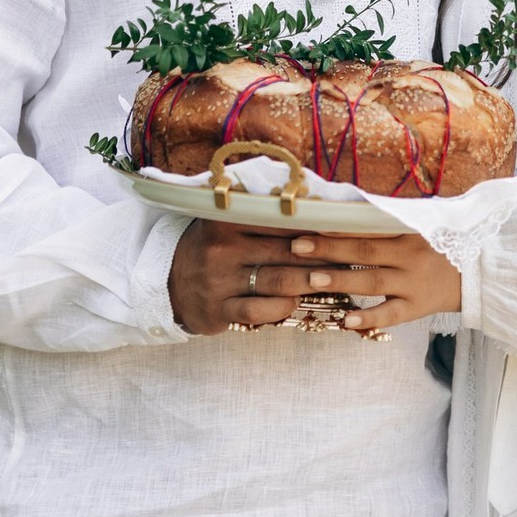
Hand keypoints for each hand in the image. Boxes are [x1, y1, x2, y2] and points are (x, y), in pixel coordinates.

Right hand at [168, 220, 333, 334]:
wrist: (166, 283)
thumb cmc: (211, 248)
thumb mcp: (225, 222)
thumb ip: (260, 213)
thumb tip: (313, 205)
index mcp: (226, 220)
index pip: (281, 220)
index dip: (315, 225)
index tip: (344, 228)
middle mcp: (222, 249)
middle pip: (286, 251)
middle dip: (323, 256)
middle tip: (351, 257)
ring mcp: (220, 281)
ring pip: (278, 281)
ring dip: (311, 282)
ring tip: (334, 280)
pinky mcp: (218, 311)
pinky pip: (260, 311)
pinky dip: (283, 307)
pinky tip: (296, 302)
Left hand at [289, 232, 460, 331]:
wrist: (475, 273)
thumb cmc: (440, 245)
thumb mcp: (421, 224)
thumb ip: (388, 219)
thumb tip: (348, 207)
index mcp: (407, 232)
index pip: (367, 228)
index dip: (339, 226)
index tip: (310, 222)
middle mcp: (408, 256)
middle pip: (364, 252)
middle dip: (329, 249)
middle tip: (297, 247)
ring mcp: (412, 284)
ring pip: (372, 282)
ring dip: (341, 281)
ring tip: (312, 279)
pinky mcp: (416, 308)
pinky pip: (390, 314)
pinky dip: (368, 317)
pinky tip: (345, 320)